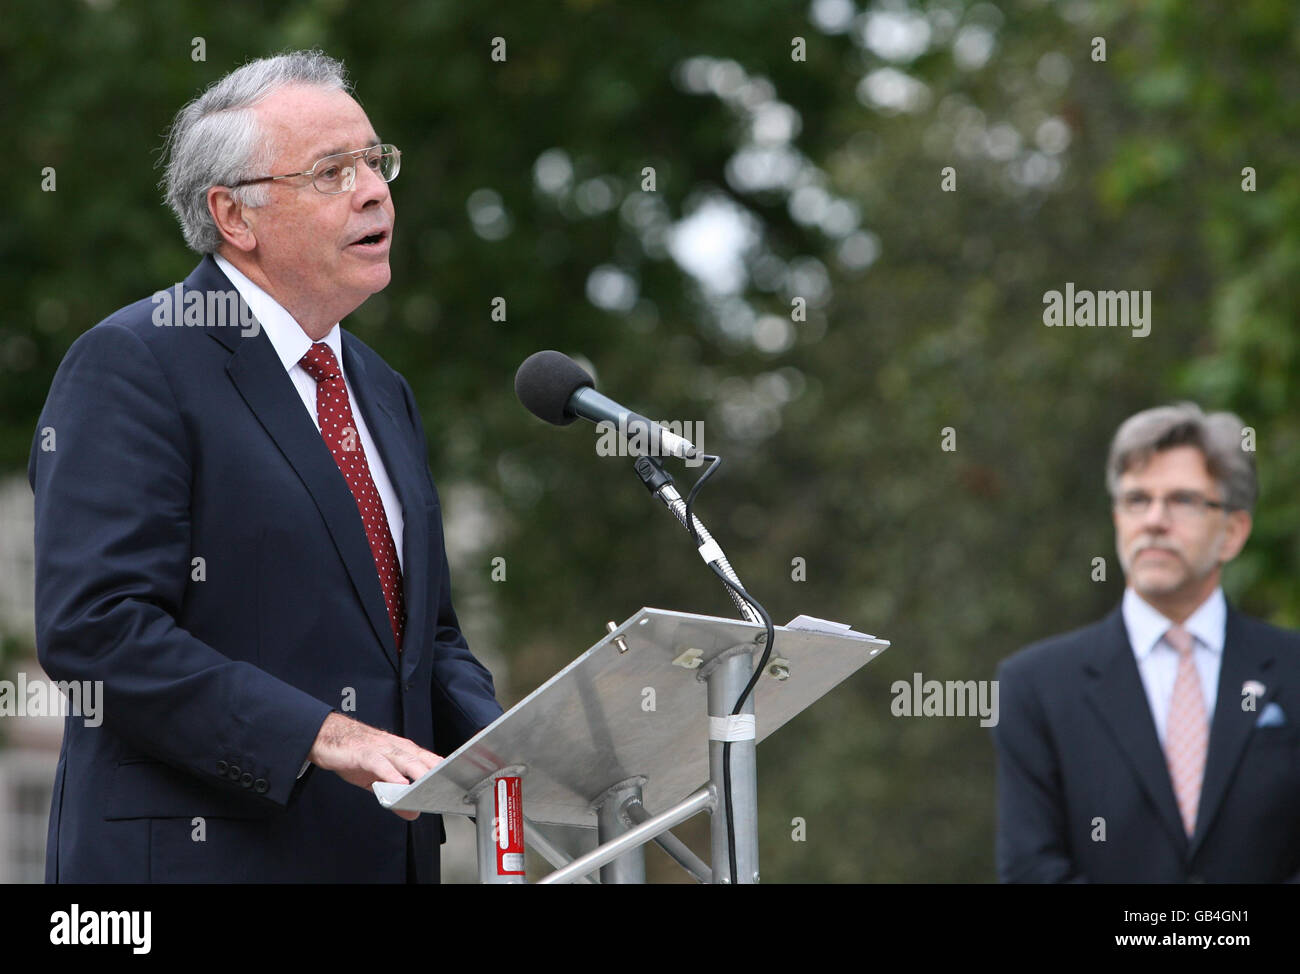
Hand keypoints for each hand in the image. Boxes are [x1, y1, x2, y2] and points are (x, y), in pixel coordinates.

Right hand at [308, 712, 442, 820]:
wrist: (325, 736)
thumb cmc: (354, 753)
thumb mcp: (376, 780)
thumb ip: (396, 794)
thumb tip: (412, 813)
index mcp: (401, 751)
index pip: (428, 759)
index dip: (444, 769)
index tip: (460, 781)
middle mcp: (394, 747)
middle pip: (421, 758)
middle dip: (437, 771)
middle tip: (451, 785)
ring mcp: (379, 748)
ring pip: (404, 758)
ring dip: (418, 771)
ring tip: (430, 784)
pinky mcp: (363, 753)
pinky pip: (379, 763)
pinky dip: (389, 772)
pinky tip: (398, 783)